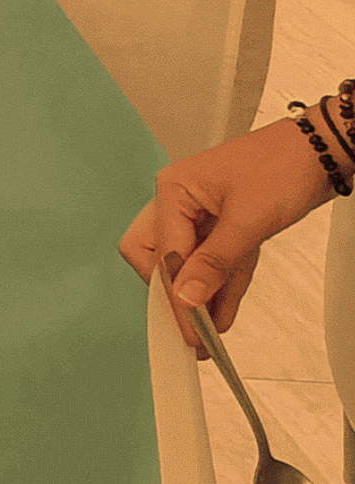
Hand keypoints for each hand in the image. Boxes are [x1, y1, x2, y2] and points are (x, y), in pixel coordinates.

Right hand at [119, 115, 337, 343]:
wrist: (323, 149)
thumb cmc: (284, 165)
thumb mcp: (248, 219)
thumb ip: (215, 262)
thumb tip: (186, 297)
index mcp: (173, 190)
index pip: (159, 251)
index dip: (172, 291)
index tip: (187, 325)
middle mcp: (181, 202)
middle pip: (159, 256)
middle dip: (174, 292)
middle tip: (189, 329)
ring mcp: (204, 214)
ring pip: (191, 264)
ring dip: (201, 296)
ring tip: (209, 334)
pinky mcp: (228, 225)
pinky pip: (218, 261)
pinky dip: (222, 285)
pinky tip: (223, 313)